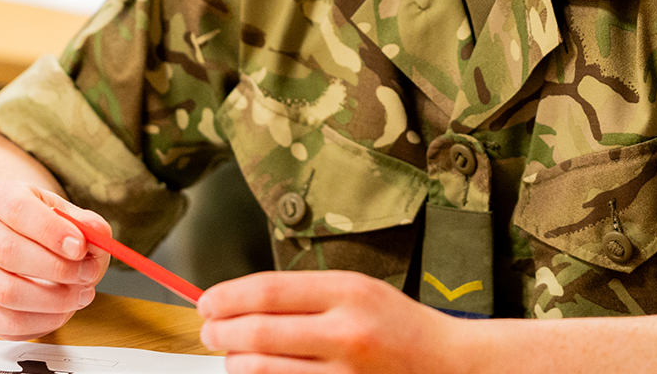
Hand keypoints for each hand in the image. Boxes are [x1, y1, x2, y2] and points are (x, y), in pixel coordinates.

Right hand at [0, 180, 110, 339]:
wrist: (26, 248)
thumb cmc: (50, 231)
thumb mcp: (74, 219)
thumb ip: (90, 226)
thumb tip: (96, 237)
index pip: (17, 210)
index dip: (51, 230)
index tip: (79, 247)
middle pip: (7, 251)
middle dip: (56, 268)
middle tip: (87, 274)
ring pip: (5, 291)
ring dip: (52, 299)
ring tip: (79, 294)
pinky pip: (5, 321)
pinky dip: (41, 321)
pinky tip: (62, 311)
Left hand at [196, 271, 463, 373]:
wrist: (449, 366)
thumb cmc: (398, 325)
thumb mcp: (359, 291)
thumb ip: (306, 294)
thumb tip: (242, 301)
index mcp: (349, 291)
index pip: (268, 291)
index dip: (227, 297)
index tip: (207, 301)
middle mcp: (346, 332)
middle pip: (258, 331)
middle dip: (221, 331)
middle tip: (208, 329)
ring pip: (263, 368)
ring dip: (235, 361)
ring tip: (229, 353)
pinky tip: (255, 372)